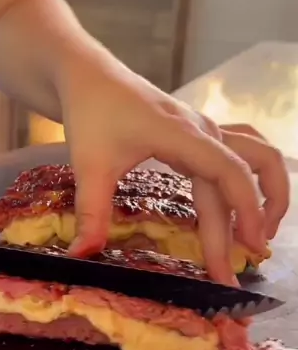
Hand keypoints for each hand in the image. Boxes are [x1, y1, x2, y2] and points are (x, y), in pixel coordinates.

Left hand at [59, 59, 289, 284]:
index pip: (231, 172)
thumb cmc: (90, 112)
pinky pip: (242, 150)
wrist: (87, 74)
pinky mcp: (199, 133)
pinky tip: (248, 205)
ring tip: (259, 237)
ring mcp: (205, 128)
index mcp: (183, 135)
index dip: (246, 210)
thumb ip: (91, 212)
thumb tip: (82, 256)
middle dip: (243, 227)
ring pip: (256, 157)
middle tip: (232, 275)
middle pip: (238, 179)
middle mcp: (203, 130)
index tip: (249, 249)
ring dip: (267, 193)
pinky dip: (253, 177)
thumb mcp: (88, 165)